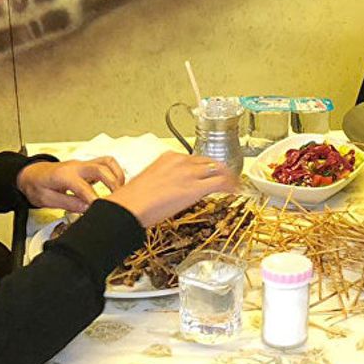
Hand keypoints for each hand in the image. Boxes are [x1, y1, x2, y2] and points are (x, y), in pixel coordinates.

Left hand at [16, 157, 124, 212]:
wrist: (31, 174)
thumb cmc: (36, 185)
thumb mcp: (46, 199)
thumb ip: (68, 203)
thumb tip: (87, 208)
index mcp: (63, 175)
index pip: (83, 187)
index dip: (93, 200)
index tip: (99, 209)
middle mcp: (75, 166)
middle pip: (100, 168)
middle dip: (112, 184)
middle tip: (117, 199)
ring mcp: (82, 164)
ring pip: (106, 162)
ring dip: (117, 175)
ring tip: (121, 191)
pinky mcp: (87, 165)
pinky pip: (106, 163)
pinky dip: (115, 172)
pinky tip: (116, 184)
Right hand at [102, 152, 237, 227]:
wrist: (129, 206)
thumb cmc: (134, 198)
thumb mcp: (151, 179)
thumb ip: (166, 178)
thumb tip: (172, 186)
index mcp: (168, 157)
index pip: (194, 159)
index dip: (205, 167)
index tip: (208, 172)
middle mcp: (181, 161)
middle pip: (208, 162)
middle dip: (219, 169)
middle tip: (227, 176)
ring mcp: (189, 173)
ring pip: (217, 170)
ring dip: (228, 177)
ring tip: (234, 183)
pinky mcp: (195, 188)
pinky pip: (220, 183)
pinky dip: (230, 185)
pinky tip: (234, 190)